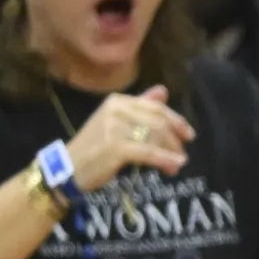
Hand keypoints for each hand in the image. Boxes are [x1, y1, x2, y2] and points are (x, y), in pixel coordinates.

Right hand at [64, 86, 193, 191]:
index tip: (189, 135)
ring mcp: (114, 127)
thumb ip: (141, 107)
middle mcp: (116, 109)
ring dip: (171, 153)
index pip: (156, 107)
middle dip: (175, 140)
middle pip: (159, 122)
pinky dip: (165, 159)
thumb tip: (163, 91)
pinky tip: (174, 166)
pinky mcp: (115, 147)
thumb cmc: (96, 147)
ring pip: (156, 137)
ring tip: (176, 166)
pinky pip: (149, 152)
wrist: (69, 168)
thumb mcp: (117, 122)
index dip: (176, 121)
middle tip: (182, 155)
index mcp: (117, 101)